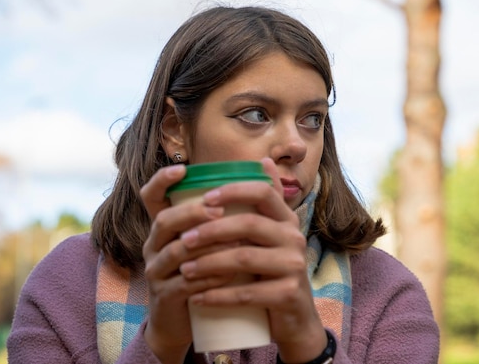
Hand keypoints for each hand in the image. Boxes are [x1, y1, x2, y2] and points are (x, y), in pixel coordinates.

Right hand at [140, 164, 229, 362]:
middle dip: (191, 213)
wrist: (182, 321)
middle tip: (218, 210)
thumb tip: (260, 171)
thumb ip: (224, 214)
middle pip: (164, 221)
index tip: (182, 168)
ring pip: (175, 252)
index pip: (151, 196)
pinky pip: (184, 284)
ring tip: (235, 243)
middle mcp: (153, 245)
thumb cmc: (202, 272)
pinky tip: (230, 275)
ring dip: (206, 246)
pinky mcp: (164, 297)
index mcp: (163, 227)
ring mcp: (156, 272)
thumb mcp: (208, 242)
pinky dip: (209, 278)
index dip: (161, 180)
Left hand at [178, 158, 327, 362]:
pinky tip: (197, 298)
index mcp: (287, 219)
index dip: (234, 191)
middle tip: (183, 240)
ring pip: (245, 258)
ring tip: (184, 270)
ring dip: (209, 263)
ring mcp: (295, 266)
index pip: (263, 192)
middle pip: (249, 223)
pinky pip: (249, 292)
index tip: (206, 198)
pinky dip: (219, 296)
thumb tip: (262, 160)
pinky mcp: (290, 294)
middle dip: (211, 230)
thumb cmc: (274, 271)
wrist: (295, 318)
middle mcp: (295, 237)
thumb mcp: (273, 235)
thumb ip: (266, 201)